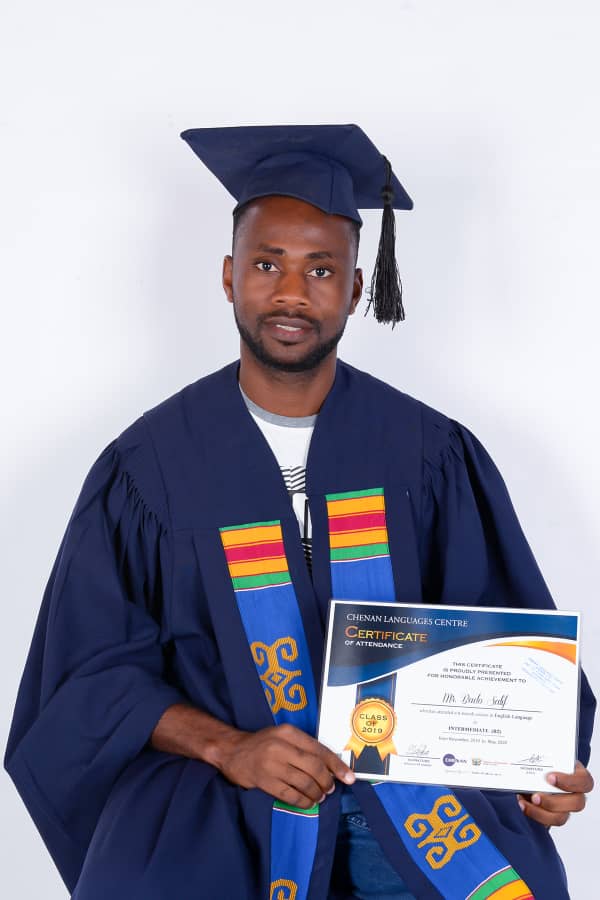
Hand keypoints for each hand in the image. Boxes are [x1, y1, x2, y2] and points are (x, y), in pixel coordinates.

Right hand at [215, 723, 354, 808]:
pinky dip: (303, 801)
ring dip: (316, 793)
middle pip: (314, 767)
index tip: (349, 777)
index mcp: (288, 732)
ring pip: (304, 783)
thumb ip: (303, 747)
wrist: (233, 751)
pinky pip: (291, 795)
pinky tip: (308, 802)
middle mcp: (281, 746)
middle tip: (330, 788)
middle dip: (327, 781)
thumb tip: (331, 766)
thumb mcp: (283, 736)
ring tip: (319, 796)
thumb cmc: (263, 744)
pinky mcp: (265, 781)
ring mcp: (272, 764)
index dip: (336, 765)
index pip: (319, 749)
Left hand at [517, 761, 593, 826]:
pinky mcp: (554, 816)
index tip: (550, 777)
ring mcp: (566, 808)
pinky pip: (548, 822)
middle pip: (576, 804)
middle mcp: (576, 794)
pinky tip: (522, 804)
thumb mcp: (549, 758)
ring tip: (524, 803)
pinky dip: (534, 814)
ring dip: (541, 813)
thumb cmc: (548, 764)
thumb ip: (544, 757)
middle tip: (535, 796)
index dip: (569, 781)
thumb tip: (527, 753)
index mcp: (579, 776)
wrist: (539, 773)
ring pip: (561, 817)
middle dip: (553, 802)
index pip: (584, 781)